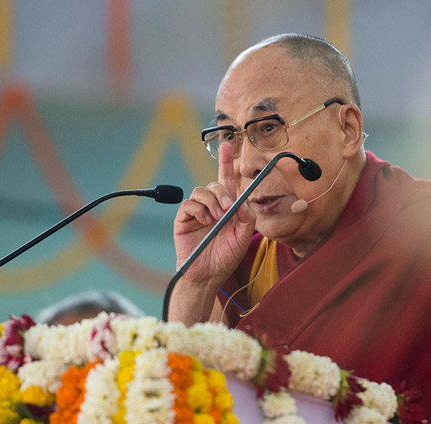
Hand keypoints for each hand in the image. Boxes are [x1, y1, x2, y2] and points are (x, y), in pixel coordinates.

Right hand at [171, 143, 255, 318]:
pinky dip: (198, 210)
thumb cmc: (226, 257)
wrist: (208, 276)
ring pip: (201, 191)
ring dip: (211, 201)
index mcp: (228, 208)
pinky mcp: (184, 219)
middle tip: (227, 209)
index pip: (227, 180)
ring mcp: (197, 212)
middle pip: (215, 184)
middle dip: (223, 192)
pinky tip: (203, 221)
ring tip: (215, 218)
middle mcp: (212, 206)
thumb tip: (241, 201)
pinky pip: (189, 204)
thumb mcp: (244, 236)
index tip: (228, 143)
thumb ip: (247, 217)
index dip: (226, 162)